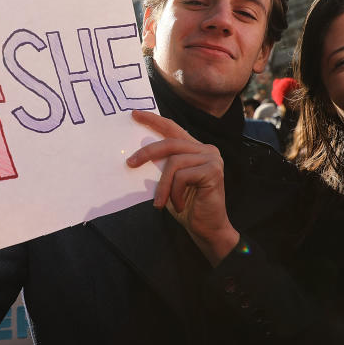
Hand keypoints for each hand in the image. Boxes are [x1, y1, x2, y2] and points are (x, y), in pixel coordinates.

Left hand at [126, 110, 239, 264]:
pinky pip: (183, 176)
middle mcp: (206, 149)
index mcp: (194, 149)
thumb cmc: (186, 206)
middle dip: (147, 152)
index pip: (173, 128)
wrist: (207, 229)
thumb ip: (161, 166)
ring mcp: (212, 158)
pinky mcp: (213, 171)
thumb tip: (135, 156)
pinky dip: (175, 192)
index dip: (154, 120)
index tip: (134, 114)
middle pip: (170, 143)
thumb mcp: (168, 183)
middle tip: (130, 164)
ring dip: (163, 185)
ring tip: (160, 202)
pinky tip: (178, 205)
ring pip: (174, 162)